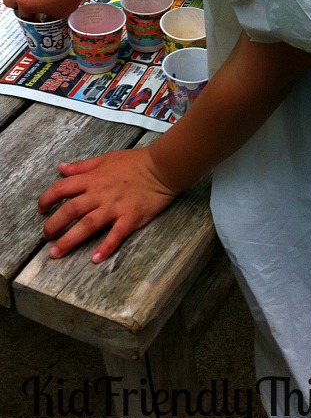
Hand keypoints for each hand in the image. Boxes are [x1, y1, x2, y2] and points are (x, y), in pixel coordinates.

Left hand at [38, 147, 179, 262]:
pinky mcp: (130, 217)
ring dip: (70, 240)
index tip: (41, 210)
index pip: (62, 188)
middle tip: (46, 237)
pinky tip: (95, 259)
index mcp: (93, 179)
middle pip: (71, 210)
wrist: (162, 168)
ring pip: (87, 224)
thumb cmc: (135, 162)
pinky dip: (106, 247)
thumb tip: (61, 167)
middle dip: (53, 225)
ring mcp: (115, 206)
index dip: (47, 199)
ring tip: (56, 253)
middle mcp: (100, 193)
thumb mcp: (106, 158)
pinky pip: (116, 234)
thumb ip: (83, 166)